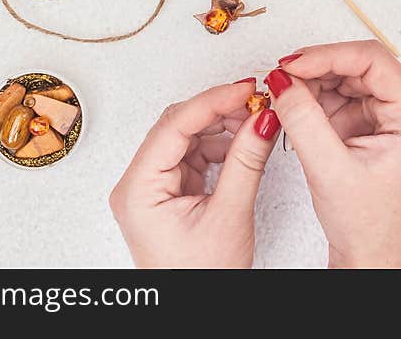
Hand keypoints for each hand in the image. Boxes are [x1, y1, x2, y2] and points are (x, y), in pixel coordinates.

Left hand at [109, 79, 280, 267]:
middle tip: (256, 100)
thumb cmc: (201, 278)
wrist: (196, 313)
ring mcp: (153, 188)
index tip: (245, 88)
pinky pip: (194, 155)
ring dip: (222, 127)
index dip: (212, 101)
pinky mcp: (170, 192)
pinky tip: (244, 143)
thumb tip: (262, 119)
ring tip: (256, 121)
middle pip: (177, 126)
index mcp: (138, 190)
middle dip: (219, 111)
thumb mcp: (229, 215)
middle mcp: (138, 184)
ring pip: (187, 137)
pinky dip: (220, 146)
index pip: (174, 126)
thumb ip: (246, 161)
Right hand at [265, 40, 400, 267]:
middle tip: (281, 77)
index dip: (329, 55)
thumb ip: (304, 120)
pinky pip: (336, 97)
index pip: (372, 60)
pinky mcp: (365, 125)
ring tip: (284, 96)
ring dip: (312, 82)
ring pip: (344, 78)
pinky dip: (312, 99)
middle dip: (317, 67)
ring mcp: (384, 116)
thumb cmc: (368, 223)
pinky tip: (294, 109)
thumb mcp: (329, 169)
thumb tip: (283, 80)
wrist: (370, 255)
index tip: (294, 64)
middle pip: (357, 64)